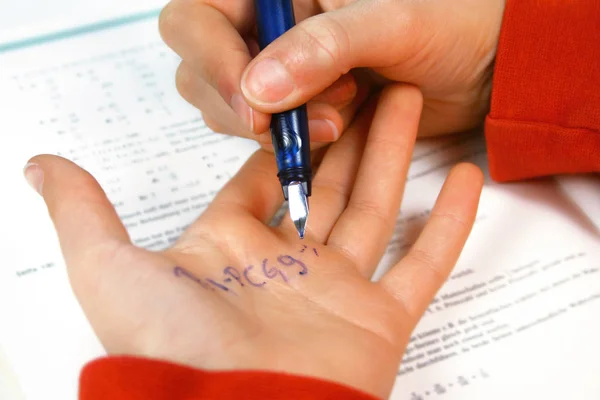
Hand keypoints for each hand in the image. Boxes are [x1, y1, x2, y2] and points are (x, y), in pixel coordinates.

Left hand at [24, 86, 481, 397]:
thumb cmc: (172, 354)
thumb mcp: (112, 269)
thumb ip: (83, 212)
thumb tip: (40, 165)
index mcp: (231, 248)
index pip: (257, 177)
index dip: (276, 134)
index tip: (297, 92)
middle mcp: (285, 265)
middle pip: (321, 180)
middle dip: (344, 129)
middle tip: (365, 80)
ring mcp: (338, 290)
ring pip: (374, 204)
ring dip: (393, 152)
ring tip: (409, 100)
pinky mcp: (380, 320)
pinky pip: (425, 262)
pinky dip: (449, 222)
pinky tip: (467, 176)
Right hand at [158, 0, 504, 148]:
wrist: (486, 65)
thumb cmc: (454, 22)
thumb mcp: (391, 23)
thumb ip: (323, 48)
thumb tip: (256, 91)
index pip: (197, 18)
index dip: (212, 61)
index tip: (257, 107)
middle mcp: (267, 24)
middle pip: (201, 70)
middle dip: (249, 107)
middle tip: (317, 118)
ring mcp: (277, 68)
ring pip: (229, 108)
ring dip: (278, 128)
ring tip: (342, 117)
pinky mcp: (296, 106)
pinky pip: (264, 134)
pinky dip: (293, 143)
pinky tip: (339, 130)